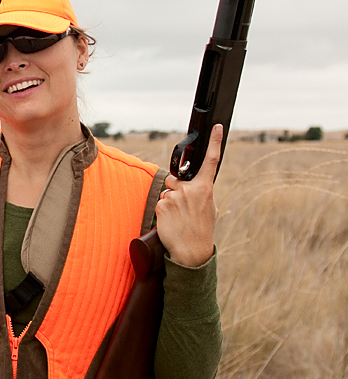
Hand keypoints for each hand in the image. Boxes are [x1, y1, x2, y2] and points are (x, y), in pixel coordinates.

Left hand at [156, 124, 221, 266]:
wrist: (191, 250)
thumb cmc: (202, 229)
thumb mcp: (211, 208)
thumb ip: (203, 192)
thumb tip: (197, 184)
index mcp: (205, 189)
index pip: (210, 161)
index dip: (215, 143)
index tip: (217, 128)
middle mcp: (190, 190)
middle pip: (176, 181)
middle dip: (177, 190)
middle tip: (184, 208)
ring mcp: (175, 197)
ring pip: (167, 192)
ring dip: (170, 201)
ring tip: (179, 217)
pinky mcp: (162, 205)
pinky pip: (160, 202)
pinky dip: (163, 210)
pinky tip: (171, 221)